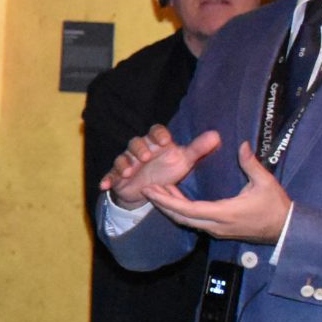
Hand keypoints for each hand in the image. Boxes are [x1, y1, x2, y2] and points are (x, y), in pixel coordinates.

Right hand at [101, 123, 220, 208]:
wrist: (147, 190)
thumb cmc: (166, 172)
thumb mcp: (183, 161)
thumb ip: (198, 149)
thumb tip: (217, 135)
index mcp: (156, 144)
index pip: (155, 131)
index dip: (159, 135)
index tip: (166, 141)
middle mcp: (140, 150)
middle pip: (136, 142)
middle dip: (139, 149)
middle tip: (146, 157)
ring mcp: (127, 163)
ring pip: (122, 158)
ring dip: (124, 164)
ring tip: (128, 172)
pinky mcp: (116, 176)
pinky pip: (109, 175)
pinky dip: (107, 179)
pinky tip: (105, 185)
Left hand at [147, 142, 292, 244]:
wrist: (285, 230)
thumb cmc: (275, 206)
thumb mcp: (265, 182)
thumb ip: (251, 163)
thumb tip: (242, 144)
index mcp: (224, 213)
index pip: (188, 209)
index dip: (167, 200)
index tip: (151, 190)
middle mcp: (216, 225)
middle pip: (181, 217)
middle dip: (162, 203)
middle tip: (146, 188)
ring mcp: (217, 230)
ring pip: (186, 221)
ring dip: (171, 207)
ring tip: (157, 190)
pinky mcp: (219, 231)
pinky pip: (194, 222)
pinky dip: (181, 211)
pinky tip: (175, 199)